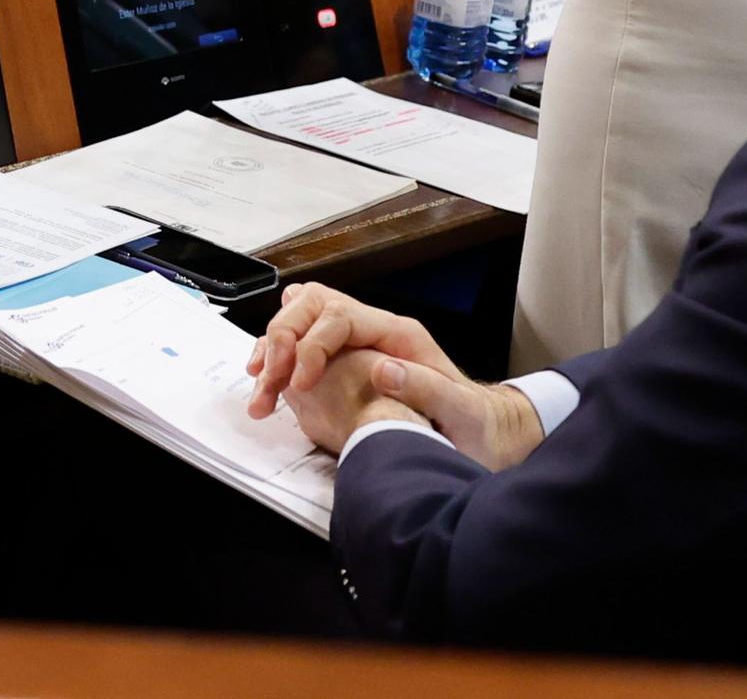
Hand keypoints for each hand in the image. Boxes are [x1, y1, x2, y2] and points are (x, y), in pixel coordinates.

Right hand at [243, 284, 539, 467]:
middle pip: (312, 309)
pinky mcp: (348, 368)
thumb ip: (426, 387)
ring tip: (260, 386)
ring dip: (273, 349)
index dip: (311, 345)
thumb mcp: (461, 411)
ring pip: (301, 323)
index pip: (339, 316)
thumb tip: (382, 369)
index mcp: (400, 335)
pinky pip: (303, 347)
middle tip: (267, 379)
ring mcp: (359, 347)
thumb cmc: (476, 427)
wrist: (486, 437)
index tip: (297, 382)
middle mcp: (375, 333)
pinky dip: (281, 362)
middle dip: (281, 340)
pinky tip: (270, 383)